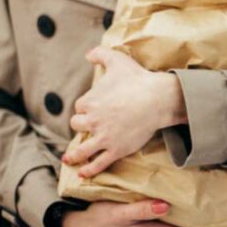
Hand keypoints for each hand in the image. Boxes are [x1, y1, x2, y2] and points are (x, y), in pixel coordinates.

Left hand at [62, 49, 186, 178]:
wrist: (157, 98)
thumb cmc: (137, 78)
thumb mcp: (118, 60)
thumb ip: (100, 54)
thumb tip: (88, 54)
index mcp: (91, 101)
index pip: (80, 107)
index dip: (85, 106)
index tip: (92, 107)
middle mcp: (94, 121)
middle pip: (78, 126)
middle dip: (81, 125)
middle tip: (87, 125)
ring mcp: (104, 137)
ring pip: (82, 149)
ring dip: (74, 154)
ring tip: (68, 158)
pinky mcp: (116, 149)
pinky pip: (98, 163)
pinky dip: (88, 170)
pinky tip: (82, 172)